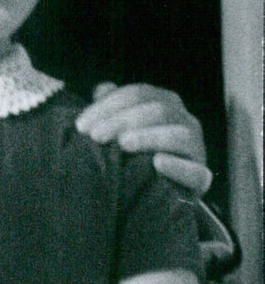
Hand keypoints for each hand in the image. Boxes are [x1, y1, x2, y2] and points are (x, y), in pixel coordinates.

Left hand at [76, 82, 211, 195]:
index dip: (109, 105)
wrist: (160, 194)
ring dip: (149, 137)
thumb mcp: (122, 130)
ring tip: (123, 144)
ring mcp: (196, 148)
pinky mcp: (201, 178)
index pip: (138, 93)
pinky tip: (157, 163)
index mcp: (166, 103)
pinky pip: (196, 171)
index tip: (82, 125)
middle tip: (96, 136)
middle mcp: (185, 121)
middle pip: (157, 110)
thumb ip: (112, 109)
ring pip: (179, 135)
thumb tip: (101, 89)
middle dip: (122, 120)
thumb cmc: (136, 156)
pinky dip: (178, 166)